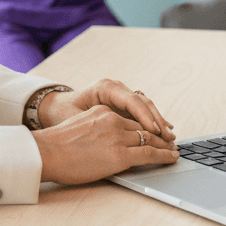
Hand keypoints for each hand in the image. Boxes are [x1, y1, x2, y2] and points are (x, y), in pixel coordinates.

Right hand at [32, 82, 178, 184]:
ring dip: (164, 145)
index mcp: (103, 111)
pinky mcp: (120, 154)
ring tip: (174, 151)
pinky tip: (171, 158)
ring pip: (149, 139)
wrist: (47, 153)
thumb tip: (105, 142)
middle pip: (143, 128)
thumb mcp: (80, 127)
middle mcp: (113, 119)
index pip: (130, 119)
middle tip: (171, 142)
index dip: (145, 127)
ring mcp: (117, 136)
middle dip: (159, 136)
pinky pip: (149, 153)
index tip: (154, 133)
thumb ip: (96, 129)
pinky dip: (164, 156)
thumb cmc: (57, 147)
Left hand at [38, 79, 174, 138]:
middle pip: (142, 102)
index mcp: (105, 87)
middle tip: (169, 137)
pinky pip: (141, 112)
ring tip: (170, 136)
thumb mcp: (75, 118)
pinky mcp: (122, 105)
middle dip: (157, 119)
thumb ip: (95, 123)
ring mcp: (121, 95)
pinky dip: (152, 122)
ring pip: (145, 106)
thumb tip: (115, 132)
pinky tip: (163, 132)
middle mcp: (116, 88)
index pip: (131, 100)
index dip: (145, 116)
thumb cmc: (63, 114)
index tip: (155, 131)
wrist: (55, 108)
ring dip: (158, 121)